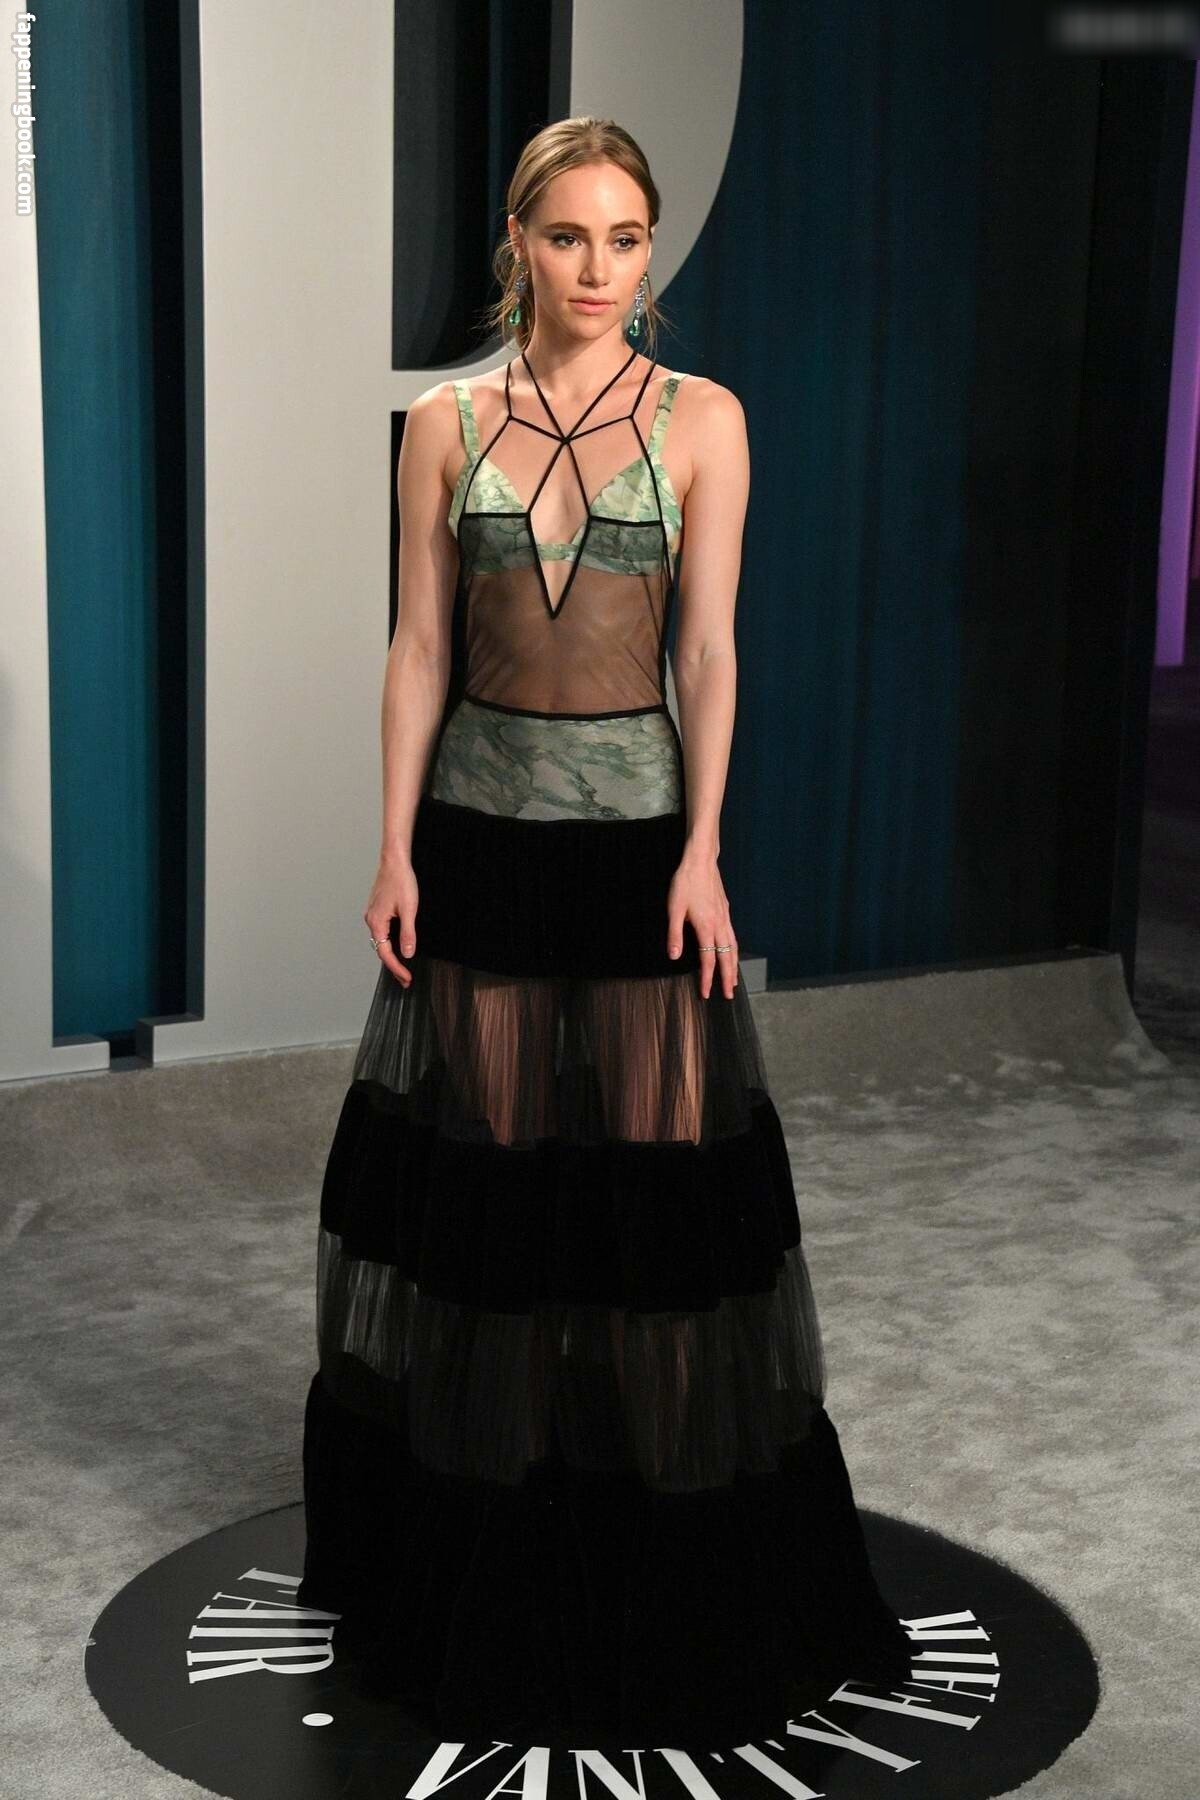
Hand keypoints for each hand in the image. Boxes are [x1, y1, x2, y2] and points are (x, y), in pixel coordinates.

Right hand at [364, 853, 418, 987]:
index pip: (385, 954)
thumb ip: (408, 934)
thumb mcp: (409, 910)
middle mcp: (371, 920)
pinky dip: (389, 943)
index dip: (397, 968)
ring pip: (381, 941)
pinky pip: (382, 932)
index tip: (407, 978)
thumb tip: (407, 954)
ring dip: (391, 955)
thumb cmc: (401, 881)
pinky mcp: (378, 909)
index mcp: (376, 923)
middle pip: (381, 950)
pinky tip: (397, 946)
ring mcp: (373, 914)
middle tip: (406, 979)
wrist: (394, 861)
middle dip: (394, 966)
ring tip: (403, 967)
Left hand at [666, 851, 738, 998]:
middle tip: (730, 995)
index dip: (708, 979)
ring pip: (733, 947)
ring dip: (734, 965)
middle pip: (726, 957)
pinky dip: (734, 950)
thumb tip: (673, 957)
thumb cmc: (685, 883)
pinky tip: (731, 952)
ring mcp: (725, 917)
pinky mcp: (726, 911)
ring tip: (734, 979)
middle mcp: (719, 925)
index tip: (707, 994)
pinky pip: (733, 936)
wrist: (701, 861)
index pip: (708, 960)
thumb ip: (674, 934)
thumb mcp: (674, 909)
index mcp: (706, 927)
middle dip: (727, 977)